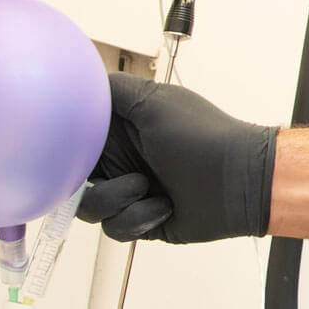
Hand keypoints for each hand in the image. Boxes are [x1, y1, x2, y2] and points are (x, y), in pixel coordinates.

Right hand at [78, 72, 276, 242]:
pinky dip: (138, 218)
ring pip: (91, 206)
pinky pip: (115, 227)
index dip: (68, 146)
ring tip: (146, 188)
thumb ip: (114, 90)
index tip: (69, 150)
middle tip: (109, 173)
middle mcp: (123, 158)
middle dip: (89, 179)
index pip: (76, 137)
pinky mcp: (139, 219)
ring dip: (117, 199)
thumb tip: (83, 80)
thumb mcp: (155, 103)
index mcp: (122, 128)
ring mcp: (130, 190)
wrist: (240, 184)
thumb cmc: (207, 139)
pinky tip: (164, 206)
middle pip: (75, 176)